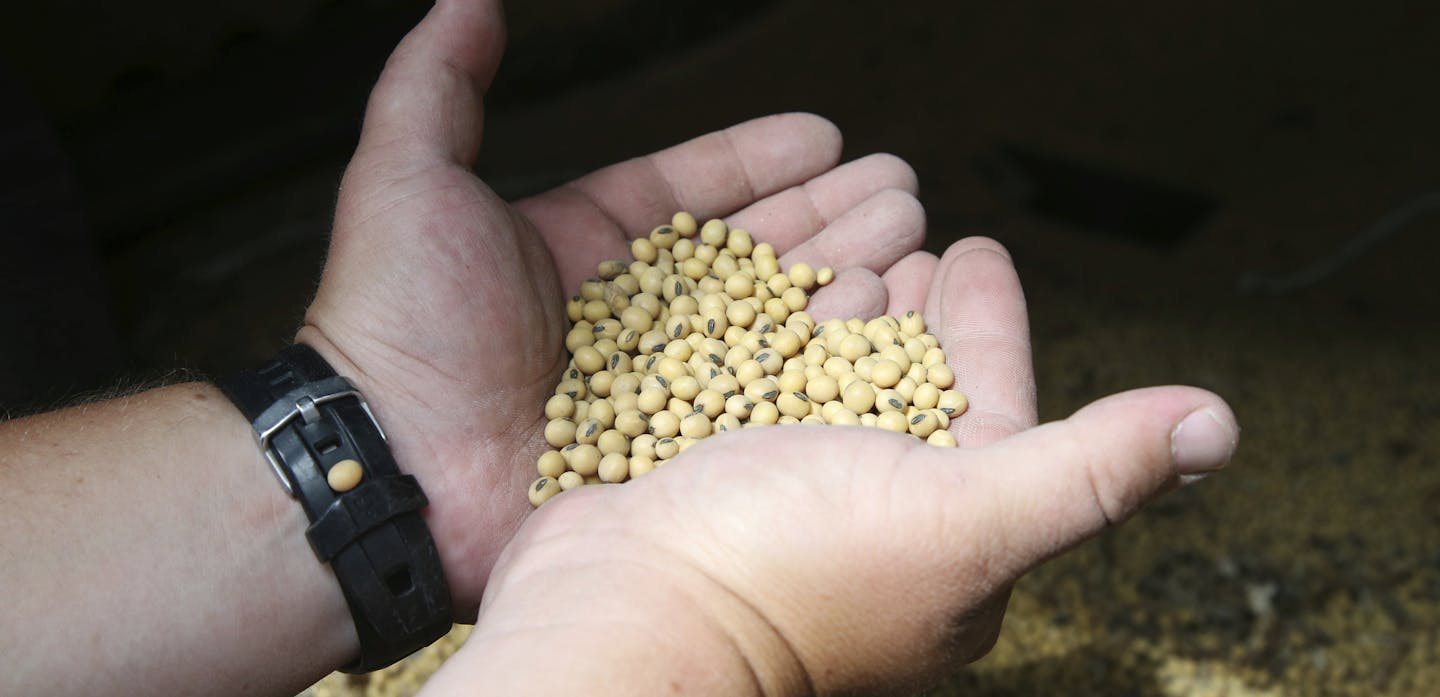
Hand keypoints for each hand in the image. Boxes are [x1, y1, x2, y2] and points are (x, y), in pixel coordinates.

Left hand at [294, 0, 928, 614]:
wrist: (391, 466)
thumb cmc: (395, 323)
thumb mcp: (407, 177)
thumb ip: (438, 83)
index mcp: (581, 251)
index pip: (691, 194)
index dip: (758, 162)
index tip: (825, 135)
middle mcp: (630, 318)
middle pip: (749, 255)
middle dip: (829, 216)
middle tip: (900, 189)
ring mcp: (659, 388)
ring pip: (771, 323)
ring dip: (844, 277)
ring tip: (910, 238)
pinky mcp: (678, 455)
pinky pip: (765, 403)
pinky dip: (824, 368)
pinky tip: (882, 326)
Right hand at [427, 239, 1238, 694]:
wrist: (623, 616)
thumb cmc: (791, 576)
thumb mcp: (964, 517)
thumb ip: (1086, 469)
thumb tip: (1216, 425)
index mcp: (950, 541)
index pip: (993, 411)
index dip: (991, 329)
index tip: (979, 250)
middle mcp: (875, 527)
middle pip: (914, 395)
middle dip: (921, 314)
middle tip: (921, 239)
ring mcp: (792, 506)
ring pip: (835, 391)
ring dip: (850, 317)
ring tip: (852, 253)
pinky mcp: (719, 484)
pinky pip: (762, 394)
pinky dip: (772, 341)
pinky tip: (764, 299)